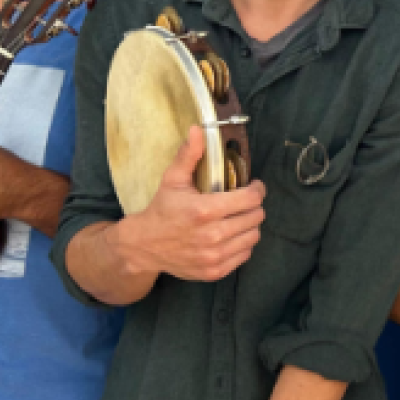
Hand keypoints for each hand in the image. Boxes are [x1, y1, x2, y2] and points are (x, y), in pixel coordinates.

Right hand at [114, 126, 265, 281]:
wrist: (143, 246)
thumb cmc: (161, 210)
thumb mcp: (172, 179)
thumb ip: (189, 154)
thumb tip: (199, 129)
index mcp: (204, 210)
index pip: (250, 199)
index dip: (257, 190)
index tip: (253, 186)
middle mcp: (212, 235)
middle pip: (255, 217)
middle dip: (253, 206)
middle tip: (244, 202)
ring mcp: (214, 256)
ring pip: (254, 236)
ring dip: (250, 225)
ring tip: (239, 217)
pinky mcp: (214, 271)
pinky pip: (245, 254)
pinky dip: (243, 243)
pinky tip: (232, 234)